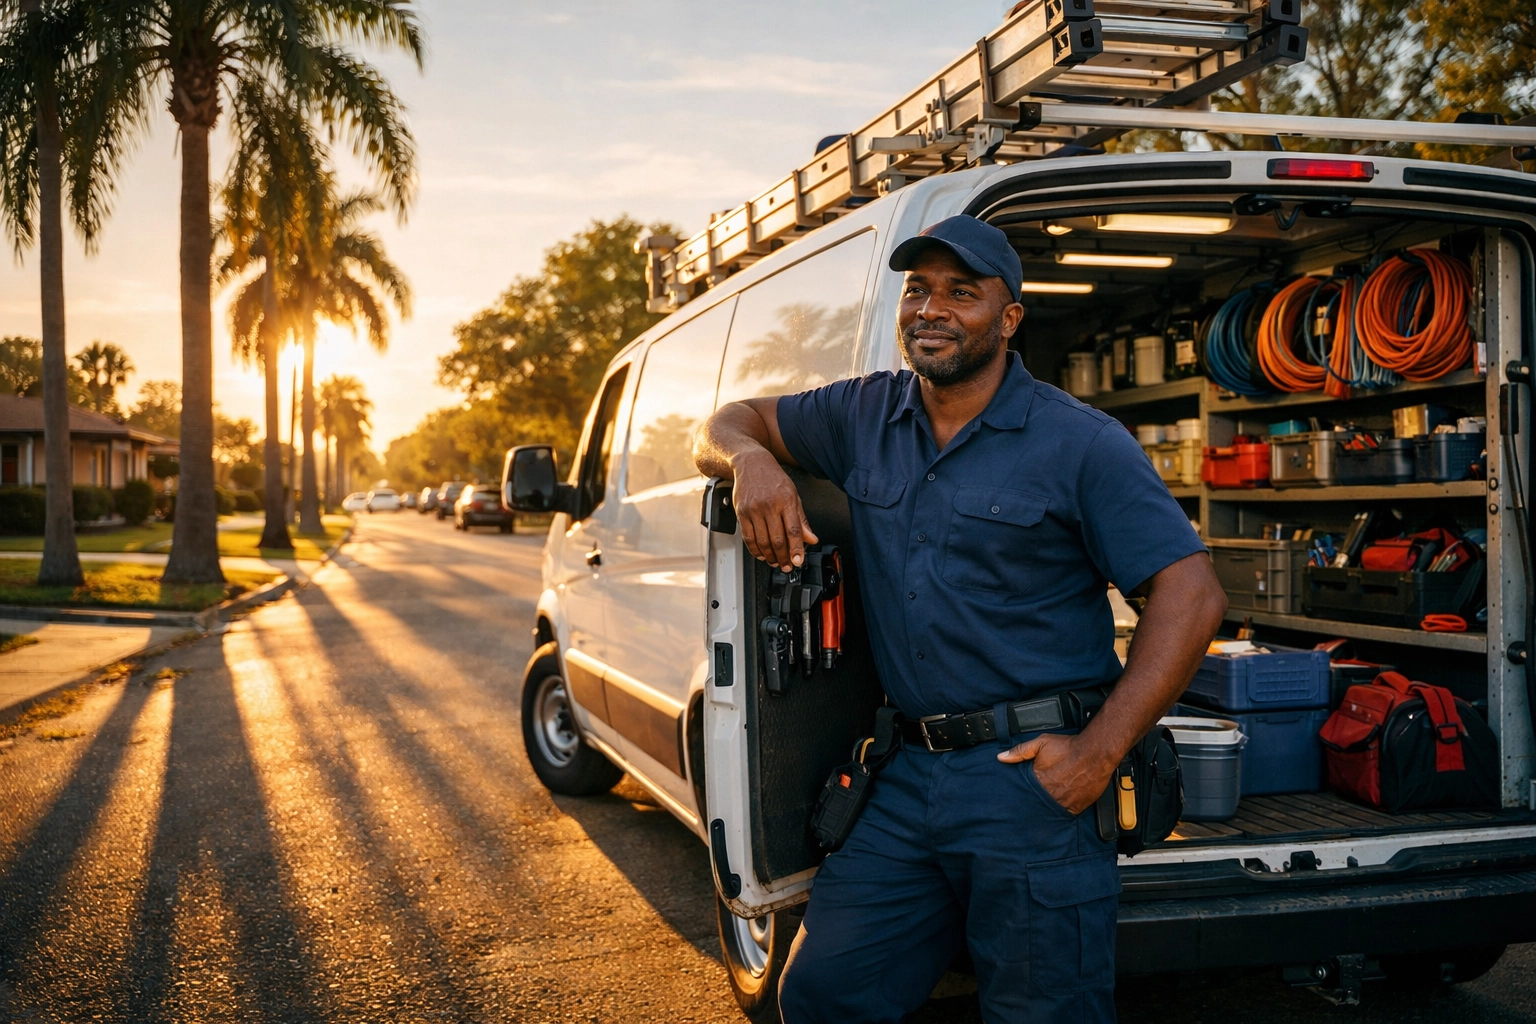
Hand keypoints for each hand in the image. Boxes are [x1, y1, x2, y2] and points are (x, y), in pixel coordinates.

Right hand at [731, 449, 818, 569]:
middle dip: (783, 557)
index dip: (796, 549)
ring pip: (762, 541)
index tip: (799, 561)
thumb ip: (801, 519)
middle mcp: (769, 505)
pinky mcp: (741, 512)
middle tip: (787, 566)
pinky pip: (748, 537)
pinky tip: (761, 554)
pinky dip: (755, 550)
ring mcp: (754, 509)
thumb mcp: (793, 495)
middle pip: (777, 539)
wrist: (750, 463)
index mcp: (786, 500)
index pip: (793, 530)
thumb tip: (811, 538)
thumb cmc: (773, 478)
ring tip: (775, 562)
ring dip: (770, 556)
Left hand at [998, 734, 1113, 815]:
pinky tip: (1062, 806)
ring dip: (1049, 808)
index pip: (1025, 794)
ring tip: (1049, 805)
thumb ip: (1020, 751)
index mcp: (1039, 781)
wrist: (1095, 752)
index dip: (1023, 794)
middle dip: (1035, 803)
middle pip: (1037, 804)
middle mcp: (1051, 795)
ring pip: (1052, 811)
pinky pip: (1067, 814)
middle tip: (1035, 803)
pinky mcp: (1079, 807)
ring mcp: (1065, 803)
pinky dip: (1064, 811)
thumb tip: (1001, 757)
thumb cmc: (1069, 748)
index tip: (1020, 797)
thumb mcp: (1041, 743)